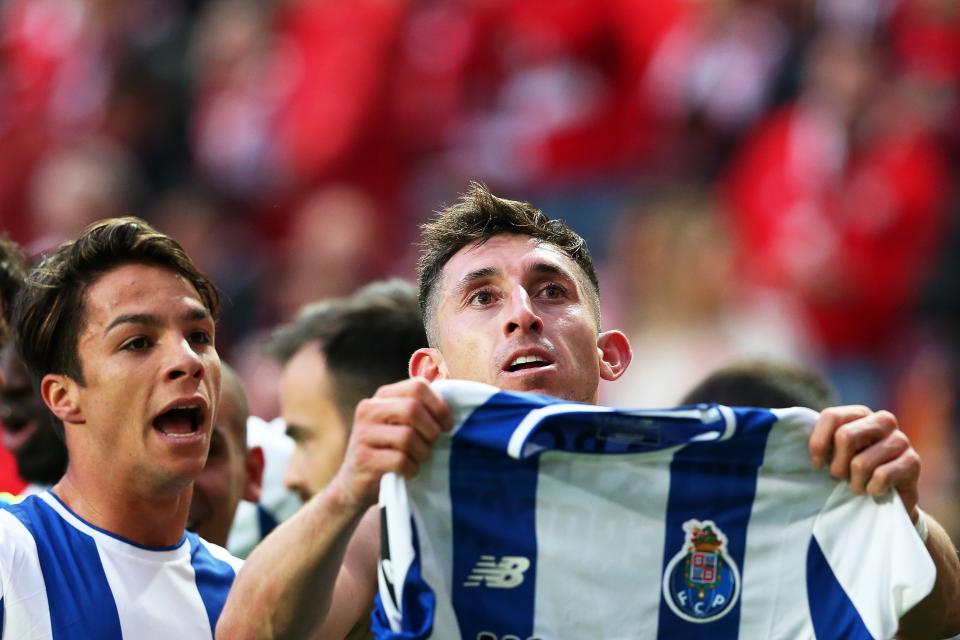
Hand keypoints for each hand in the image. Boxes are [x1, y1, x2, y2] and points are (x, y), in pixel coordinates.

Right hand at [329, 377, 452, 509]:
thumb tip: (455, 400)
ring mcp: (363, 434)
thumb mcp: (400, 423)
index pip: (417, 386)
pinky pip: (400, 461)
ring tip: (419, 459)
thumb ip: (420, 409)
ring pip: (407, 437)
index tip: (447, 425)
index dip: (439, 406)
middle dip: (431, 430)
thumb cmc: (389, 450)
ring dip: (422, 452)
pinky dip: (412, 469)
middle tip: (433, 444)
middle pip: (412, 408)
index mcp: (382, 396)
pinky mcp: (363, 459)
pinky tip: (409, 471)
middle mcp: (369, 409)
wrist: (354, 483)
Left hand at [808, 405, 920, 520]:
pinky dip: (872, 489)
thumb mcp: (832, 454)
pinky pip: (881, 476)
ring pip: (861, 463)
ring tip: (857, 487)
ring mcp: (900, 440)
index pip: (831, 416)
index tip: (816, 464)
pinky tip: (874, 491)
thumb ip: (818, 442)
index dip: (818, 443)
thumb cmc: (852, 472)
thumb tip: (776, 427)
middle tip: (840, 477)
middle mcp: (883, 420)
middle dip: (837, 465)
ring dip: (854, 483)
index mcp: (860, 413)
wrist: (888, 497)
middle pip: (845, 436)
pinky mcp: (913, 461)